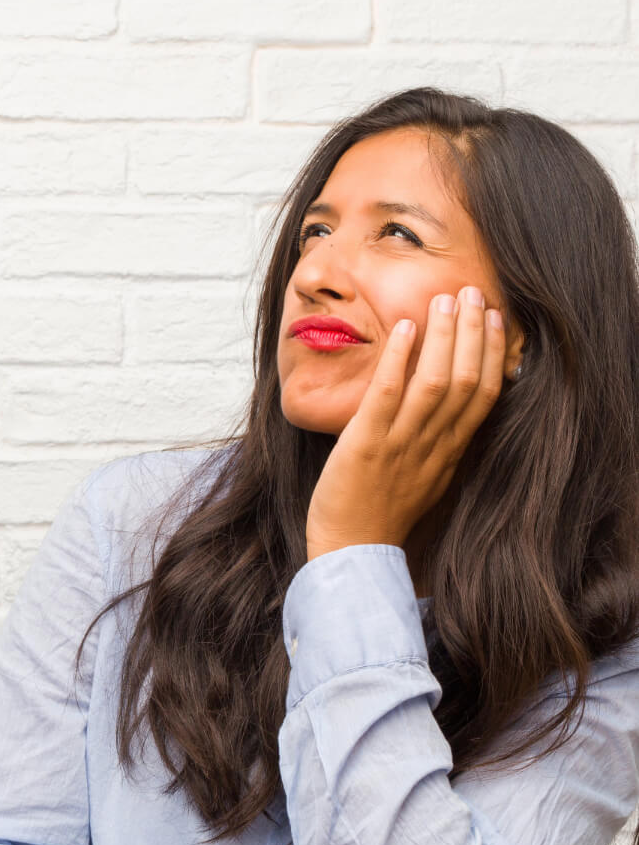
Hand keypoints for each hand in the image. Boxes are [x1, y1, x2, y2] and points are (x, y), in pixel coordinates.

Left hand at [306, 286, 504, 559]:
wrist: (351, 552)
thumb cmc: (380, 513)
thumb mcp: (424, 476)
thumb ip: (437, 443)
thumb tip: (445, 408)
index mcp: (449, 452)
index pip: (484, 395)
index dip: (491, 353)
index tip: (493, 319)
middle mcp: (433, 445)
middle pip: (466, 381)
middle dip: (472, 333)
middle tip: (471, 293)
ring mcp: (400, 444)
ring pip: (435, 383)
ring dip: (442, 337)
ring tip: (443, 301)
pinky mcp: (365, 445)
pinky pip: (387, 396)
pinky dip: (398, 359)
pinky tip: (404, 329)